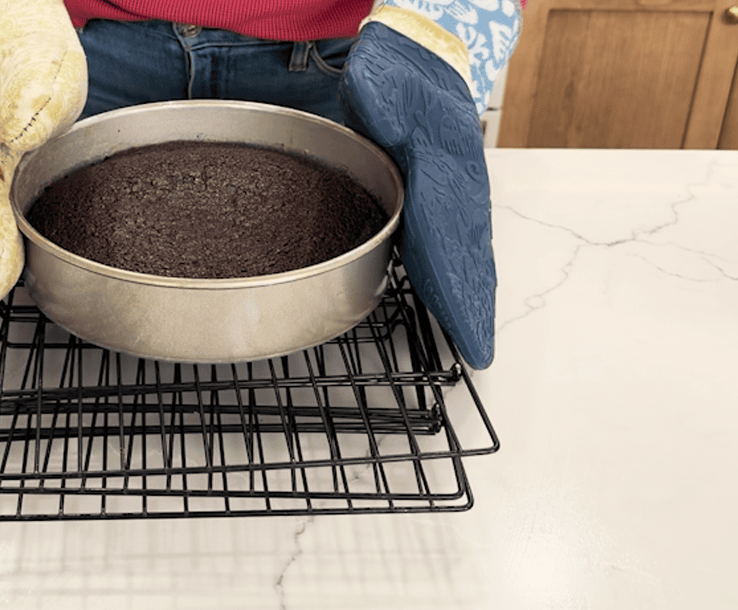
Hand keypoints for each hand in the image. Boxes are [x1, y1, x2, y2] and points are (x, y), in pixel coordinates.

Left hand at [341, 21, 495, 368]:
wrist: (422, 54)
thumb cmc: (395, 69)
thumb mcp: (379, 73)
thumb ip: (376, 93)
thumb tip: (375, 106)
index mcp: (442, 157)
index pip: (447, 230)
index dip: (454, 283)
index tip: (466, 322)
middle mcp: (459, 180)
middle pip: (468, 250)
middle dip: (474, 304)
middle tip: (481, 352)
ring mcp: (458, 188)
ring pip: (469, 249)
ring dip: (472, 295)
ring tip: (475, 340)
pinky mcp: (446, 194)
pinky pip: (458, 241)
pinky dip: (462, 274)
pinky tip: (457, 299)